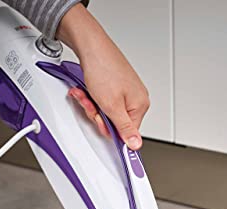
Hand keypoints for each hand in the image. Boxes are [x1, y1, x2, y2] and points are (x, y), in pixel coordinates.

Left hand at [56, 4, 149, 149]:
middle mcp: (135, 99)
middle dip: (98, 115)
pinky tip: (87, 91)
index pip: (127, 133)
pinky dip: (92, 98)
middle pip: (114, 123)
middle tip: (91, 105)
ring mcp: (125, 92)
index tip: (105, 132)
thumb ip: (124, 129)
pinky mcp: (115, 86)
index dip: (110, 131)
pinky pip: (103, 101)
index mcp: (140, 105)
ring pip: (106, 112)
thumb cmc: (103, 68)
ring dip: (92, 106)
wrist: (90, 45)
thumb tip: (136, 145)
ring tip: (86, 94)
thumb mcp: (112, 106)